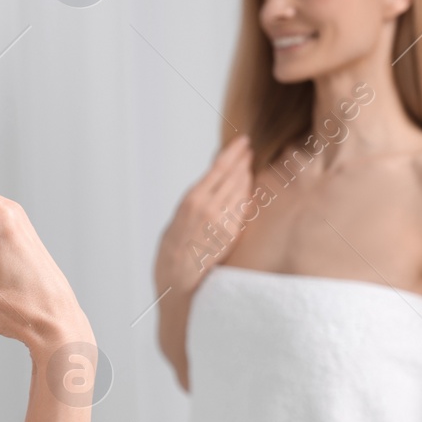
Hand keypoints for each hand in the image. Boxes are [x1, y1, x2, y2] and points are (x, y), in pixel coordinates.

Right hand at [153, 135, 253, 297]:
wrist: (177, 278)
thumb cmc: (171, 249)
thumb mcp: (178, 216)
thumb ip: (196, 200)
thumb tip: (210, 183)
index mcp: (192, 199)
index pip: (219, 168)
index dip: (233, 153)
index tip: (242, 142)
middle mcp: (210, 208)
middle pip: (234, 176)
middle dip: (243, 161)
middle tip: (249, 149)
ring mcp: (223, 221)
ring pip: (241, 191)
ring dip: (246, 176)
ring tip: (249, 165)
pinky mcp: (232, 235)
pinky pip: (243, 209)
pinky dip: (246, 196)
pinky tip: (248, 189)